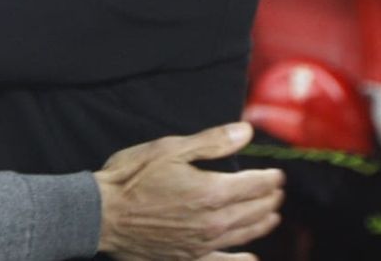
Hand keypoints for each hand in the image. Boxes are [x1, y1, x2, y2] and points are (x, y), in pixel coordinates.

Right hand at [95, 122, 283, 260]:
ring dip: (263, 223)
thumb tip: (245, 132)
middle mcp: (214, 222)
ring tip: (272, 216)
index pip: (255, 185)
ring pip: (245, 234)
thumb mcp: (169, 150)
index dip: (270, 179)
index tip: (277, 175)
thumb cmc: (131, 178)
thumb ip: (211, 142)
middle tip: (277, 192)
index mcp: (212, 191)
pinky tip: (251, 258)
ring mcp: (203, 244)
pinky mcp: (190, 258)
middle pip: (255, 210)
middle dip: (270, 199)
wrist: (102, 215)